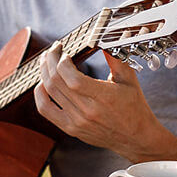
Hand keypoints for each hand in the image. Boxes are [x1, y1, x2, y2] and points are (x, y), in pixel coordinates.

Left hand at [35, 51, 164, 151]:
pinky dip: (40, 94)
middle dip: (50, 61)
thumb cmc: (134, 107)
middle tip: (53, 49)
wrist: (136, 137)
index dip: (62, 61)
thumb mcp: (129, 79)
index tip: (64, 50)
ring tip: (46, 61)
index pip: (72, 78)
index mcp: (103, 97)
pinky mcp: (71, 129)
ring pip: (49, 93)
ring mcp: (77, 121)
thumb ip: (115, 57)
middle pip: (56, 82)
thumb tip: (103, 38)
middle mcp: (87, 111)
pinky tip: (42, 83)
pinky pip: (46, 110)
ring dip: (43, 73)